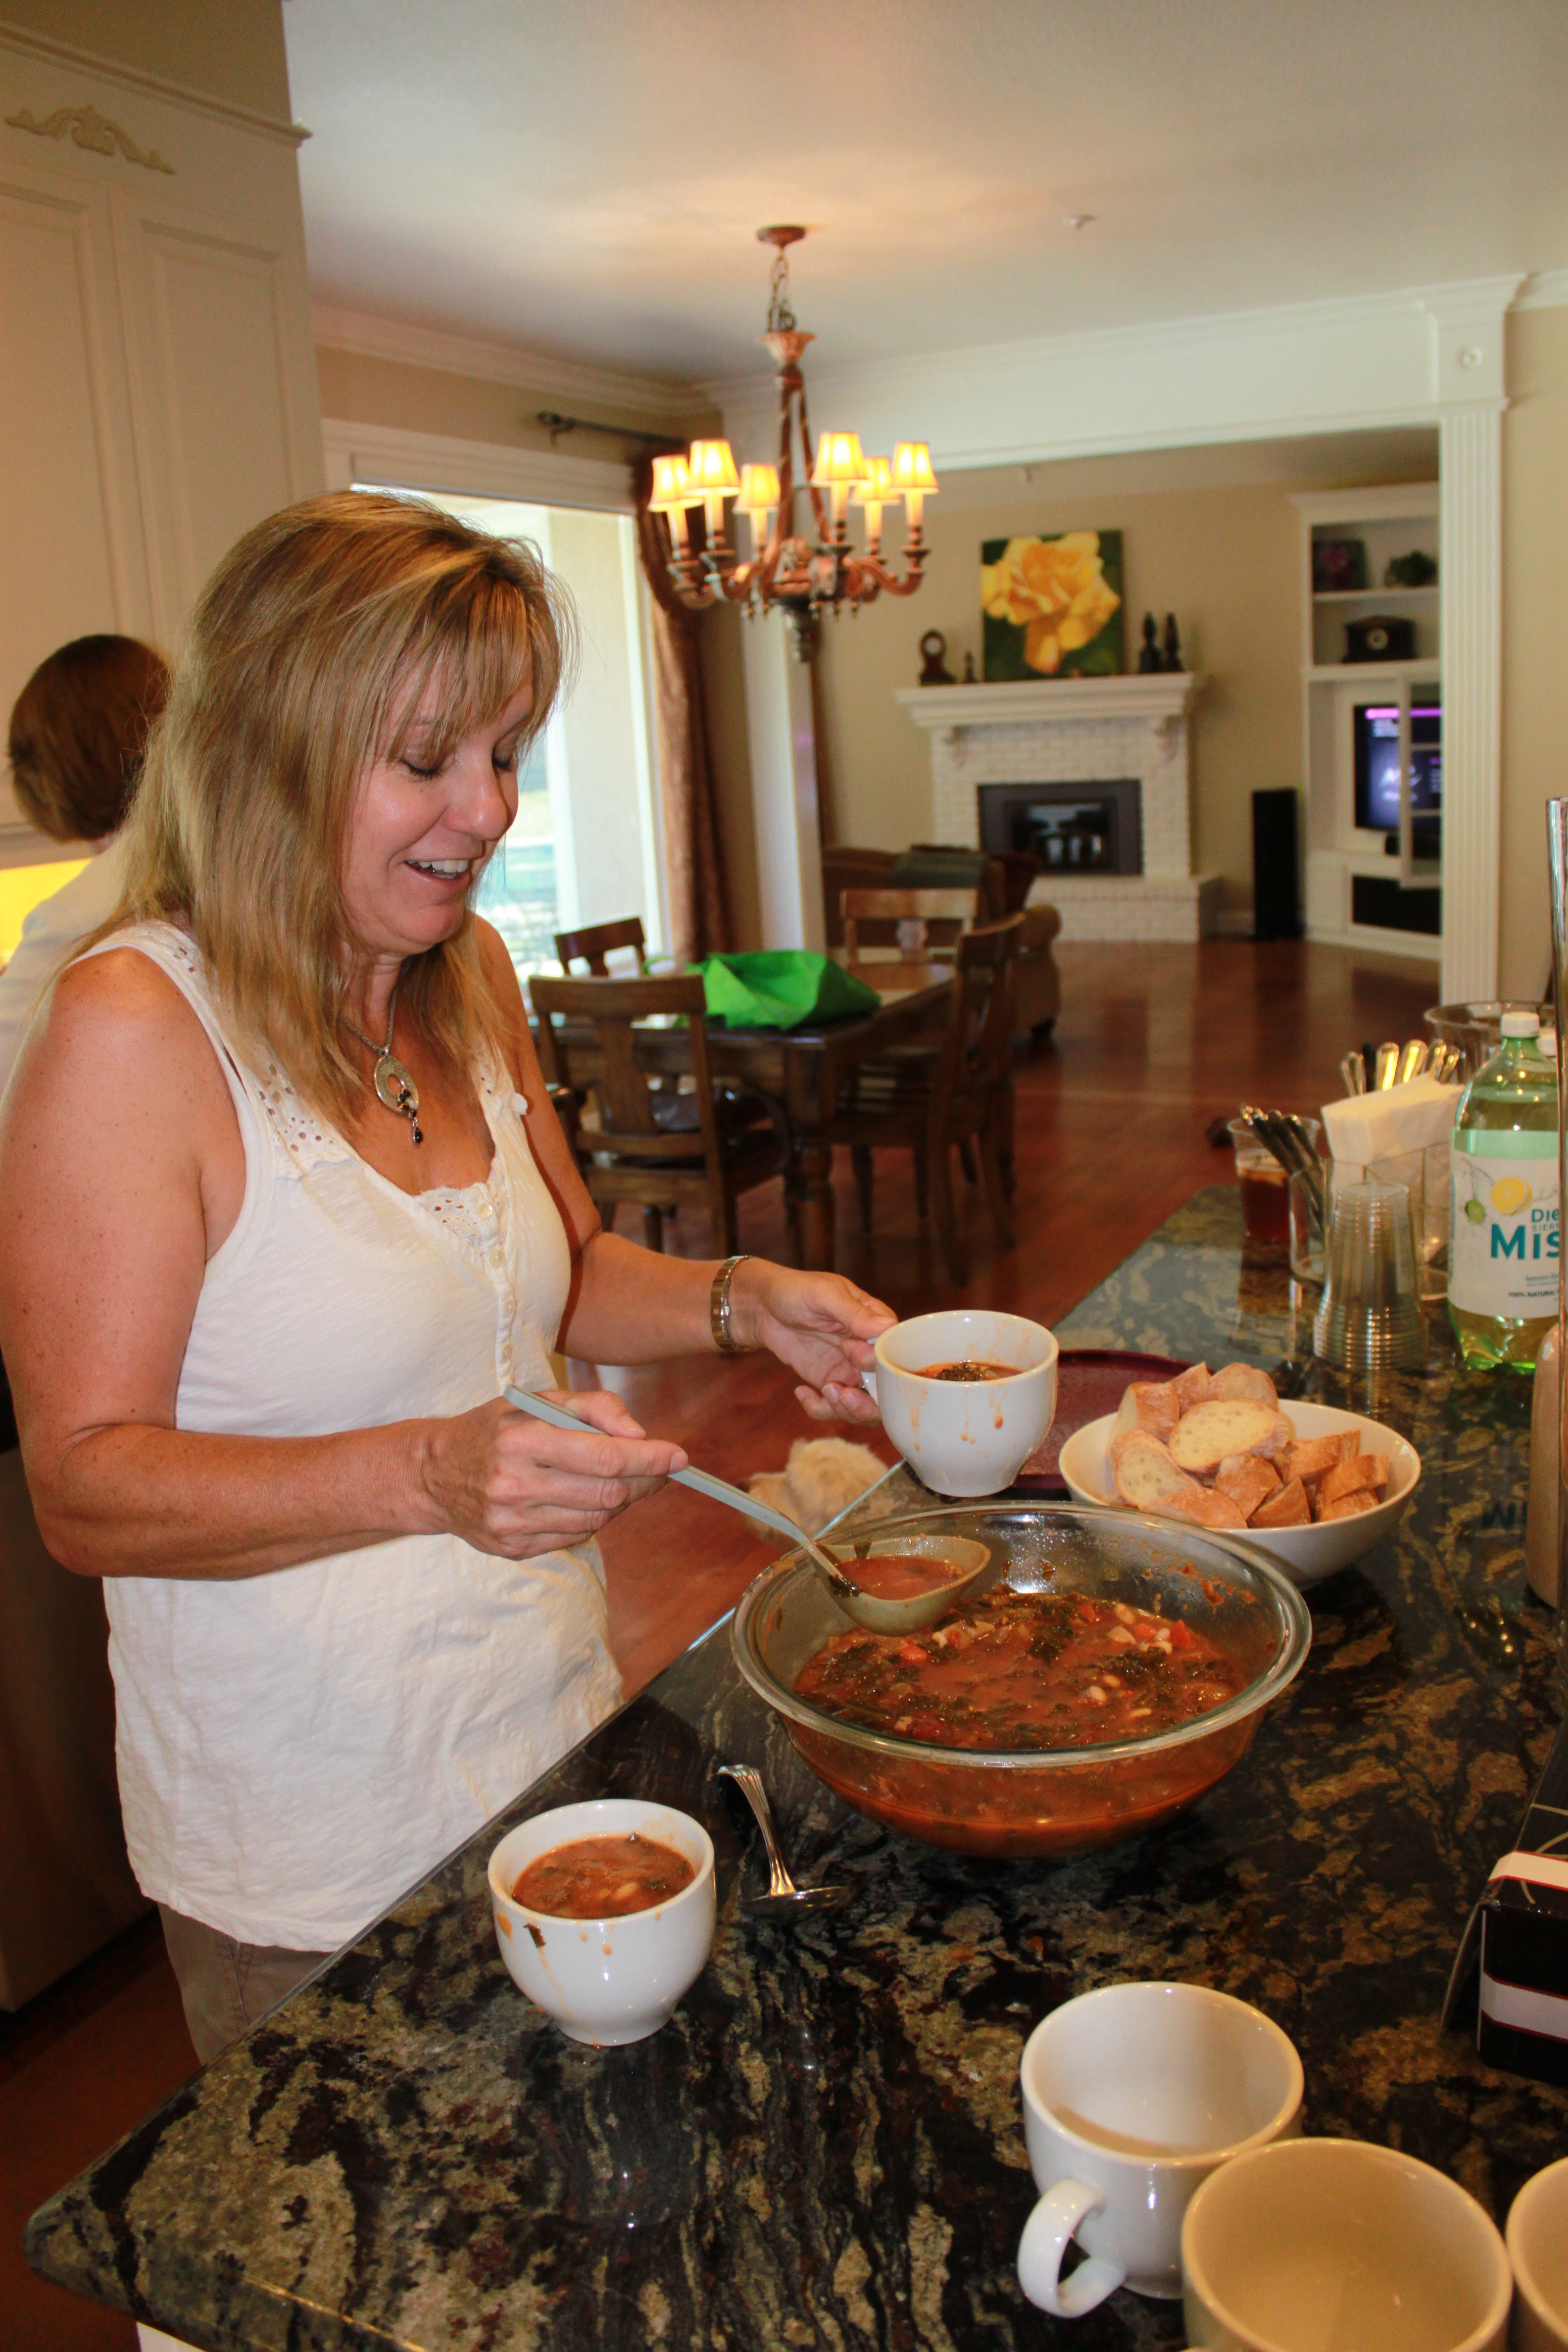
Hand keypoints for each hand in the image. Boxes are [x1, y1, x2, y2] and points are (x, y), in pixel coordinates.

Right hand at [416, 1389, 686, 1558]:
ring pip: (596, 1518)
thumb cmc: (494, 1429)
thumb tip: (640, 1434)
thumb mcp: (536, 1401)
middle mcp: (514, 1486)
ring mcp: (512, 1523)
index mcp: (521, 1442)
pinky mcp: (513, 1549)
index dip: (650, 1459)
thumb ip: (593, 1408)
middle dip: (644, 1481)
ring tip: (615, 1479)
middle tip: (659, 1468)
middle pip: (607, 1492)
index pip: (604, 1457)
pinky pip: (575, 1536)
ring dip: (619, 1499)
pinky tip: (582, 1498)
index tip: (679, 1457)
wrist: (432, 1475)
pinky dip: (592, 1517)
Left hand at [729, 1262, 894, 1424]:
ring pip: (866, 1408)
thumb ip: (855, 1312)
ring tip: (825, 1390)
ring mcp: (851, 1370)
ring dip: (848, 1409)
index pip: (895, 1352)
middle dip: (869, 1401)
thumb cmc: (797, 1290)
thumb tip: (887, 1326)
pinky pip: (835, 1409)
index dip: (878, 1361)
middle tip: (843, 1390)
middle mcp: (869, 1351)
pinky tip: (802, 1392)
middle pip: (888, 1390)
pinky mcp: (830, 1382)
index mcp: (877, 1324)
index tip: (851, 1350)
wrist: (763, 1307)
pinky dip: (821, 1409)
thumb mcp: (825, 1294)